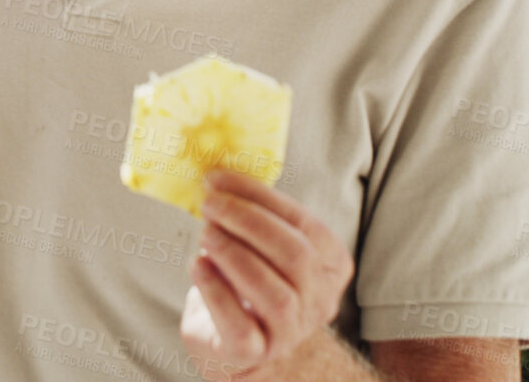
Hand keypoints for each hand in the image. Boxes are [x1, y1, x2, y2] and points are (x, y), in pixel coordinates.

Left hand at [181, 170, 353, 375]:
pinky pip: (240, 325)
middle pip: (295, 255)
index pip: (306, 224)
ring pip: (274, 294)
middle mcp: (320, 300)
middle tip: (210, 204)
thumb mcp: (260, 243)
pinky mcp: (255, 353)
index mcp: (331, 264)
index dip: (260, 196)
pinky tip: (198, 265)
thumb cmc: (247, 278)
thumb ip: (253, 213)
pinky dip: (215, 291)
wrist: (230, 337)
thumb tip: (218, 176)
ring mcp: (291, 331)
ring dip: (234, 255)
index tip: (218, 178)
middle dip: (247, 221)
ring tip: (205, 233)